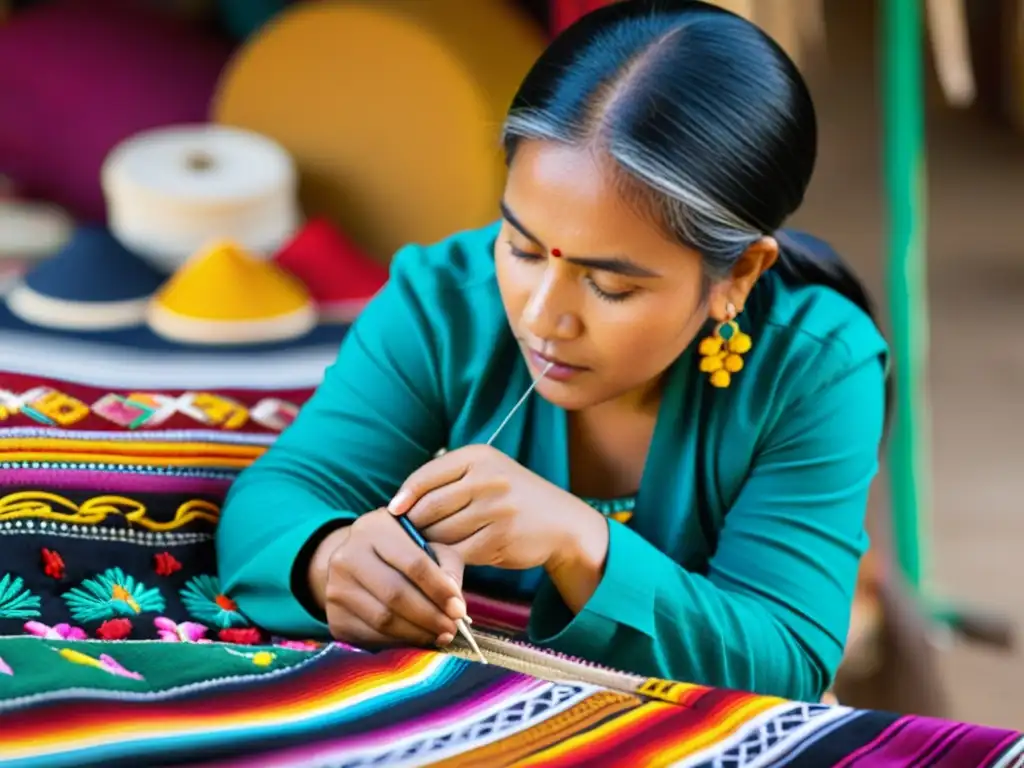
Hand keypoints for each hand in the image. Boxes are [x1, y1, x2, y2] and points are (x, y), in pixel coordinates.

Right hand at [307, 509, 467, 647]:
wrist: (355, 564)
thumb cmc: (402, 553)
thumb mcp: (427, 545)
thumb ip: (446, 567)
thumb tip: (455, 605)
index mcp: (374, 529)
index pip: (413, 563)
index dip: (440, 589)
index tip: (459, 609)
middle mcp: (347, 556)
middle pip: (395, 594)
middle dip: (430, 616)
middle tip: (452, 628)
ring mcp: (336, 588)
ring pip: (383, 619)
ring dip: (418, 633)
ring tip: (440, 635)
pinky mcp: (335, 617)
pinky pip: (372, 636)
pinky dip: (400, 642)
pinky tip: (417, 639)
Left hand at [388, 445, 607, 572]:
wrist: (562, 524)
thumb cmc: (513, 499)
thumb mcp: (487, 473)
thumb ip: (449, 481)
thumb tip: (399, 505)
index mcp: (479, 457)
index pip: (426, 476)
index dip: (404, 496)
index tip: (392, 511)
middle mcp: (487, 479)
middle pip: (430, 507)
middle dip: (414, 525)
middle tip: (407, 537)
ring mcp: (496, 509)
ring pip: (441, 532)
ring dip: (429, 545)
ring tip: (426, 550)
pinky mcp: (500, 538)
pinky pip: (458, 553)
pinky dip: (447, 559)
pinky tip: (447, 561)